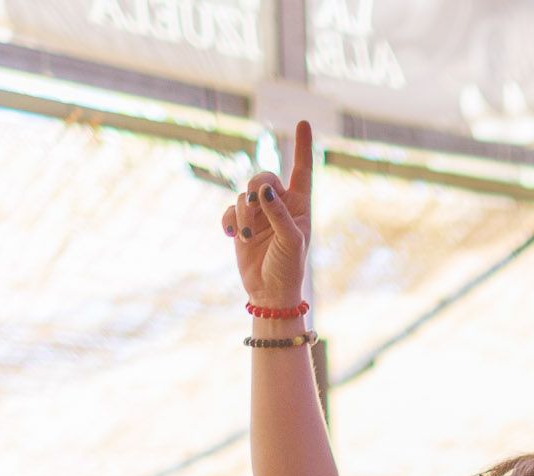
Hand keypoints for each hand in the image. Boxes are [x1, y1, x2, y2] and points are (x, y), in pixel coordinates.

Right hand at [224, 121, 311, 308]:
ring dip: (243, 213)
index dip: (303, 146)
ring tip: (245, 236)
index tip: (304, 122)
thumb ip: (279, 213)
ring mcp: (258, 214)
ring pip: (244, 195)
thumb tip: (264, 190)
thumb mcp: (290, 241)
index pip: (302, 170)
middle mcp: (279, 205)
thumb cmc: (288, 268)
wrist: (269, 293)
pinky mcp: (240, 225)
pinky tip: (232, 236)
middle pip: (264, 177)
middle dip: (256, 186)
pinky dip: (229, 220)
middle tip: (255, 204)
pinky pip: (230, 210)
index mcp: (299, 205)